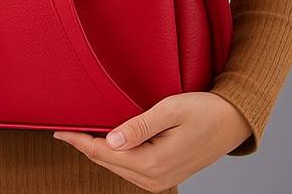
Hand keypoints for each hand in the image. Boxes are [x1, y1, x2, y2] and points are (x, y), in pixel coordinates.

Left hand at [52, 92, 252, 191]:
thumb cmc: (204, 110)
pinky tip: (106, 141)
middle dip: (85, 146)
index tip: (59, 131)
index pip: (104, 154)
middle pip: (107, 162)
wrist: (232, 123)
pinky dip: (114, 155)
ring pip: (117, 167)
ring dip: (98, 151)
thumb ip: (139, 126)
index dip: (79, 141)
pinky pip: (130, 168)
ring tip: (79, 132)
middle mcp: (154, 179)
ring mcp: (159, 180)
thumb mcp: (170, 110)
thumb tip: (111, 140)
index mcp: (153, 164)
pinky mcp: (163, 176)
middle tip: (63, 128)